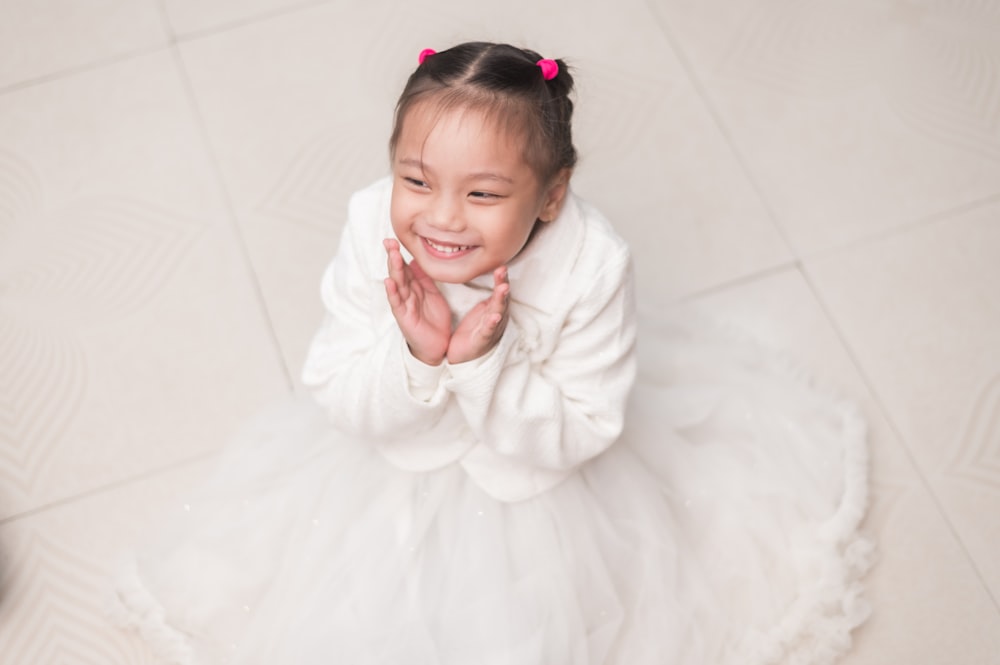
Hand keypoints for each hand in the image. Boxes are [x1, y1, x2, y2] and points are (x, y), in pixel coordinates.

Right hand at [383, 239, 451, 364]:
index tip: (394, 238)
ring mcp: (403, 304)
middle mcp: (406, 293)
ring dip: (393, 270)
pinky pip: (397, 303)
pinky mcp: (404, 317)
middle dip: (393, 257)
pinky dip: (392, 292)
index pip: (404, 266)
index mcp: (413, 287)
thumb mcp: (432, 294)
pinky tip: (389, 282)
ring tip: (392, 256)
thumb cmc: (433, 320)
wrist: (437, 345)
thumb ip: (425, 278)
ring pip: (397, 284)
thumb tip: (418, 260)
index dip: (399, 253)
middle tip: (389, 242)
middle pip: (398, 272)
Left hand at [447, 266, 508, 363]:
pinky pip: (488, 330)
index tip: (501, 264)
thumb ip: (478, 290)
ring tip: (503, 288)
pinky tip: (494, 317)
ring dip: (501, 300)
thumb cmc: (473, 331)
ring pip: (498, 311)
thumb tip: (469, 268)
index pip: (499, 289)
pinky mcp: (482, 339)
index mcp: (493, 307)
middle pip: (501, 297)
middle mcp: (496, 316)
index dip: (501, 277)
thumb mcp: (479, 308)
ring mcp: (491, 328)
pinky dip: (492, 323)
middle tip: (502, 270)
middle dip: (503, 283)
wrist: (465, 356)